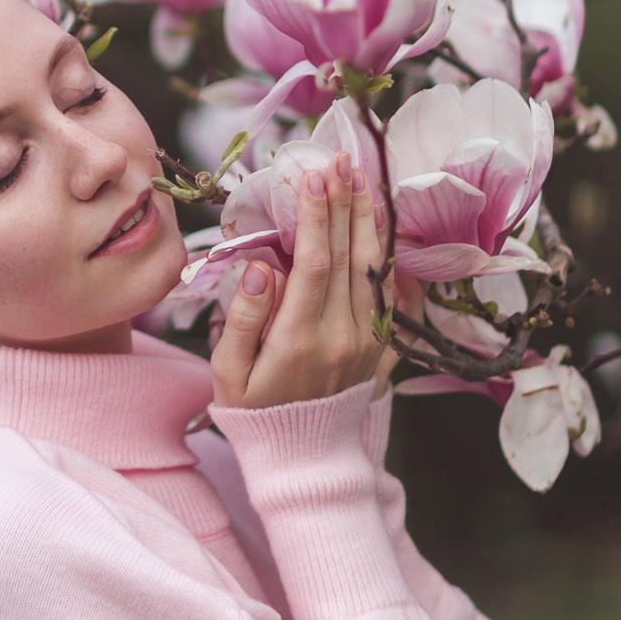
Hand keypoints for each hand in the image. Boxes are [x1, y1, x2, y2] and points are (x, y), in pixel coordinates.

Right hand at [211, 150, 393, 410]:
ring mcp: (368, 342)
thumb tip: (258, 268)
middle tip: (340, 158)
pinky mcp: (382, 347)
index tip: (312, 173)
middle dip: (344, 201)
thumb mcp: (229, 372)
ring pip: (374, 268)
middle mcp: (343, 336)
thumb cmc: (255, 413)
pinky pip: (391, 292)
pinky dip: (388, 253)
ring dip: (368, 219)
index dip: (316, 215)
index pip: (315, 262)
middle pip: (349, 255)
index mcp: (300, 338)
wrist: (305, 461)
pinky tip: (381, 224)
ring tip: (362, 178)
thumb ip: (243, 319)